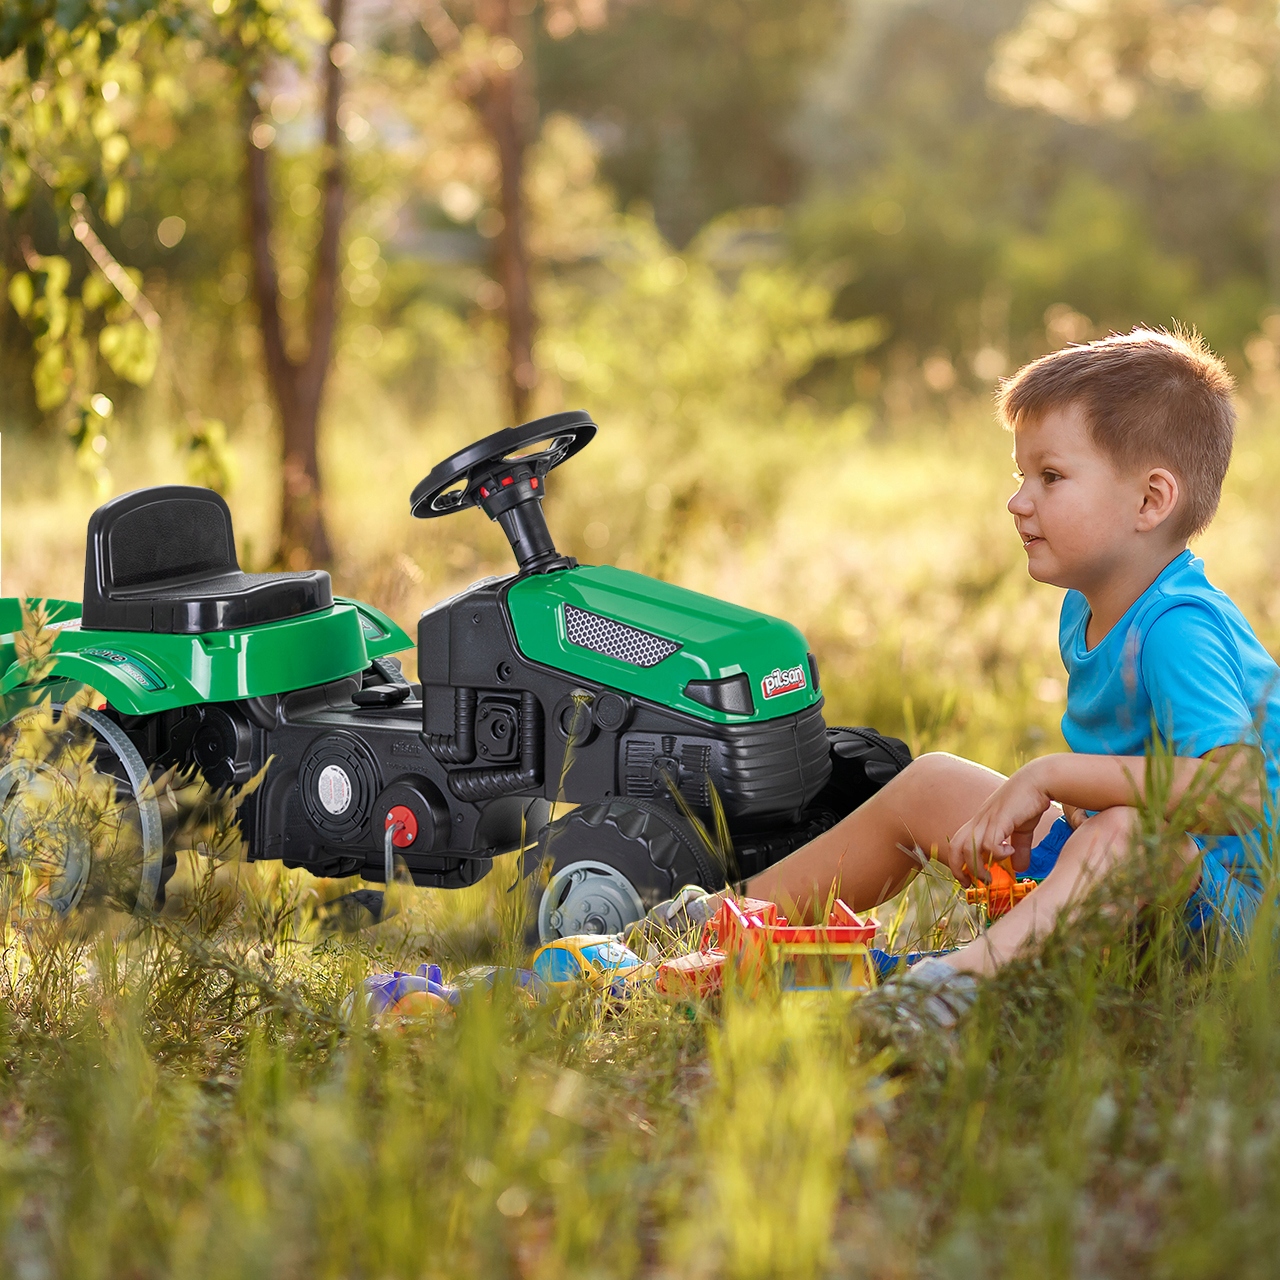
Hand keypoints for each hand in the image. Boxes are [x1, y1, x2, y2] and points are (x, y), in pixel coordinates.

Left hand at [946, 761, 1052, 886]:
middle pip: (955, 846)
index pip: (957, 843)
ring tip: (991, 876)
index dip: (957, 863)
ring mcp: (988, 819)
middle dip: (958, 868)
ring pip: (969, 847)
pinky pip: (990, 842)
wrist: (1038, 780)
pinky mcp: (1000, 819)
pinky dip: (998, 853)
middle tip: (972, 883)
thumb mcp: (1022, 830)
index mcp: (980, 823)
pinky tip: (1010, 851)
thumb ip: (1019, 848)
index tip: (968, 880)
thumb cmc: (1028, 802)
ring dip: (978, 867)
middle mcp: (979, 821)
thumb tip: (1021, 868)